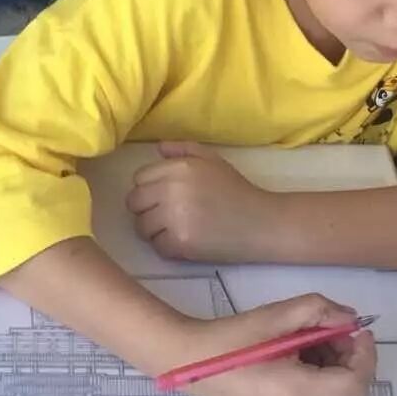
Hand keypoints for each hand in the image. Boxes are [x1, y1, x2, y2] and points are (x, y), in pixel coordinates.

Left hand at [127, 142, 280, 262]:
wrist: (262, 222)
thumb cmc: (237, 190)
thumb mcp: (213, 161)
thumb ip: (184, 150)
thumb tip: (158, 147)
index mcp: (180, 167)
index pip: (139, 178)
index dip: (149, 189)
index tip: (164, 197)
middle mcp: (173, 189)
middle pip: (134, 202)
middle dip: (147, 210)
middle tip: (167, 216)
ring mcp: (175, 217)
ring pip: (141, 227)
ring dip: (155, 230)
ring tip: (176, 229)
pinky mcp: (181, 242)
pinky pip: (157, 246)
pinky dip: (168, 247)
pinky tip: (185, 242)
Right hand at [171, 294, 378, 395]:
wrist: (190, 360)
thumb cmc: (231, 338)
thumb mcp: (277, 316)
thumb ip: (319, 311)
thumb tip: (350, 319)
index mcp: (298, 394)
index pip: (355, 384)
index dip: (365, 355)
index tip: (355, 329)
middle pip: (350, 395)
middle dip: (351, 360)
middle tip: (332, 330)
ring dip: (337, 368)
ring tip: (312, 339)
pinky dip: (322, 378)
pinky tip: (299, 355)